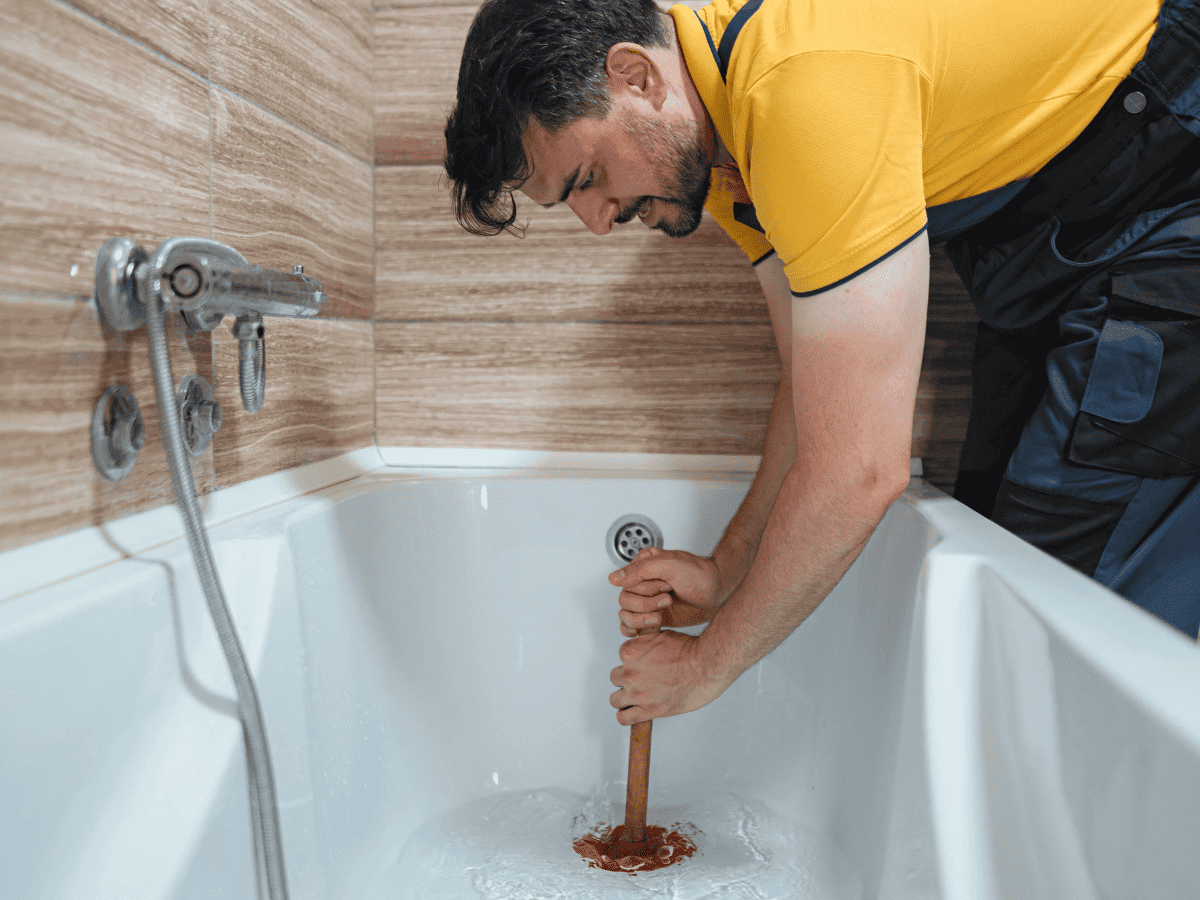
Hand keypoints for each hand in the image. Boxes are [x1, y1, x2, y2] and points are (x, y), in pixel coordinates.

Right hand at [608, 547, 724, 636]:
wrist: (718, 591)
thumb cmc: (699, 574)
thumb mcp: (669, 564)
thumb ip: (640, 570)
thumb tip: (613, 578)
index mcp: (643, 567)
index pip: (625, 584)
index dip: (644, 589)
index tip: (665, 585)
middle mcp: (642, 584)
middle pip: (624, 601)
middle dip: (646, 603)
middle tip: (668, 599)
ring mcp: (646, 602)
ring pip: (625, 616)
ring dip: (643, 617)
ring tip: (663, 613)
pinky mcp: (652, 617)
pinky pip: (630, 628)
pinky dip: (635, 630)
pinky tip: (650, 627)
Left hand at [609, 630, 730, 724]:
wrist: (706, 667)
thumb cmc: (690, 650)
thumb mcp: (662, 634)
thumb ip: (646, 638)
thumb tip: (641, 636)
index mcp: (630, 652)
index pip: (622, 657)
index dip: (633, 661)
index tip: (644, 664)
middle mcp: (630, 672)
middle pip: (615, 678)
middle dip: (628, 679)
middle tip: (643, 680)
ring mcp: (637, 693)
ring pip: (615, 700)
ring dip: (625, 698)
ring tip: (638, 697)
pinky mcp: (648, 710)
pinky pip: (623, 718)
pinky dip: (626, 716)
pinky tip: (634, 712)